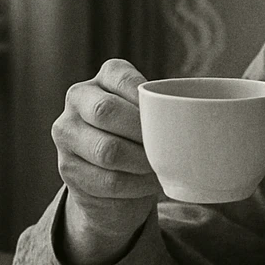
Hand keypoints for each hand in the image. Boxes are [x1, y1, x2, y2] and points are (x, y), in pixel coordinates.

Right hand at [52, 59, 161, 264]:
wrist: (112, 183)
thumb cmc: (139, 139)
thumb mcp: (148, 117)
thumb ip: (163, 110)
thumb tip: (198, 117)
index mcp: (101, 79)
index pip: (122, 78)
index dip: (147, 99)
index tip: (169, 117)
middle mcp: (77, 98)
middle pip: (106, 111)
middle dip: (142, 133)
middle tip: (168, 147)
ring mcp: (66, 133)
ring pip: (106, 150)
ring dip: (141, 163)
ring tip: (160, 167)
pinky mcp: (67, 169)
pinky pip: (107, 180)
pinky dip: (135, 186)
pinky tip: (149, 184)